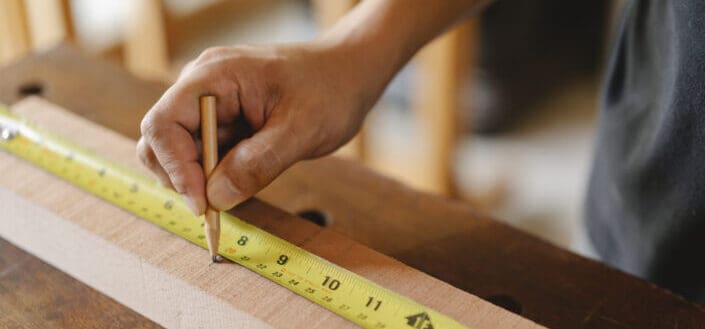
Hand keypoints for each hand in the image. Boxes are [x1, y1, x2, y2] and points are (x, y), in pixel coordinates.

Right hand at [137, 42, 382, 213]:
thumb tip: (216, 198)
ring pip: (179, 150)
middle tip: (218, 203)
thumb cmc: (331, 89)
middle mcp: (203, 86)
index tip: (203, 203)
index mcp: (215, 76)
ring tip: (239, 187)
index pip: (163, 124)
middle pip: (161, 139)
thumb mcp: (302, 130)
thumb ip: (259, 164)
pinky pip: (203, 152)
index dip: (175, 168)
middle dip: (183, 176)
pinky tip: (244, 178)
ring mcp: (211, 102)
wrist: (349, 73)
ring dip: (200, 178)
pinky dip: (214, 174)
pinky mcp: (223, 118)